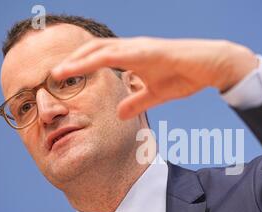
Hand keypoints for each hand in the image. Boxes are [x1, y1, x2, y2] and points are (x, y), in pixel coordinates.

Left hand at [52, 37, 257, 119]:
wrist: (209, 66)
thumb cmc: (185, 76)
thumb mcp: (155, 94)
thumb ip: (136, 102)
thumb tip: (119, 113)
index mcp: (133, 57)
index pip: (100, 58)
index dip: (80, 66)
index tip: (62, 78)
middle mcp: (132, 48)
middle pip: (94, 50)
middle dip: (72, 61)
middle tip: (52, 75)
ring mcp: (139, 47)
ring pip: (101, 49)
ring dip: (78, 60)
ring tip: (59, 72)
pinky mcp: (148, 50)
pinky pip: (118, 53)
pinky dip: (99, 59)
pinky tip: (86, 65)